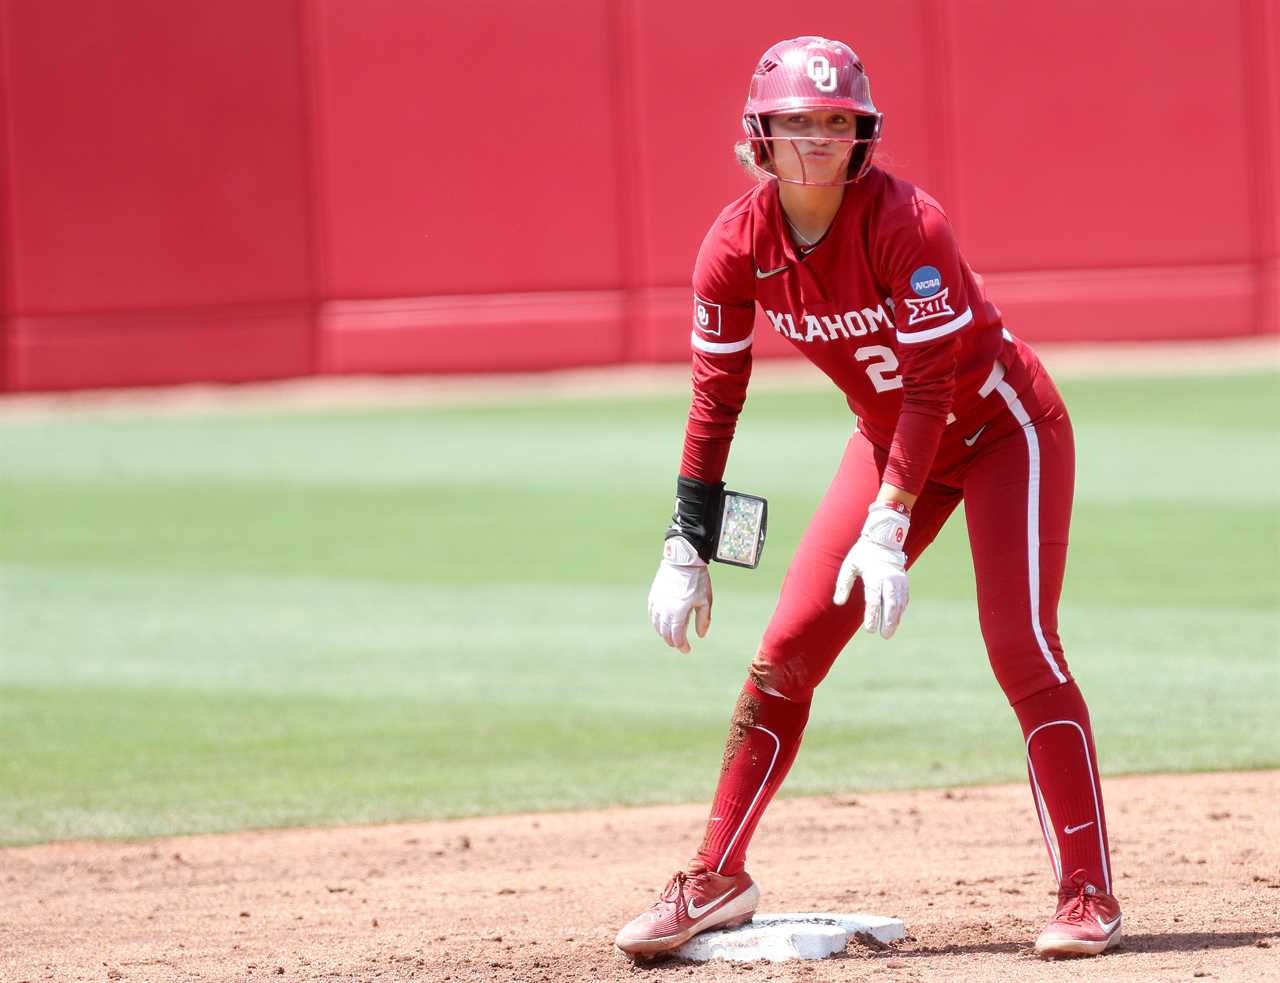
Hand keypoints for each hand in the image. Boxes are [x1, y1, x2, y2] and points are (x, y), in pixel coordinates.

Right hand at [648, 536, 712, 652]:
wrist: (683, 559)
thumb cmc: (697, 580)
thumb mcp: (705, 600)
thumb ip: (703, 620)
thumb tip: (700, 636)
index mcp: (678, 612)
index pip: (677, 636)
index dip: (682, 645)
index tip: (687, 650)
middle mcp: (665, 609)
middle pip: (665, 633)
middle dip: (672, 641)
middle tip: (680, 644)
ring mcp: (657, 602)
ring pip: (657, 624)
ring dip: (663, 633)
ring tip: (671, 636)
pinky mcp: (653, 596)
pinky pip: (652, 614)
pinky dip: (657, 622)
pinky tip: (662, 624)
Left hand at [832, 503, 909, 638]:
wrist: (883, 540)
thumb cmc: (863, 554)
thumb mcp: (849, 566)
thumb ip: (843, 584)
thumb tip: (838, 602)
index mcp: (874, 576)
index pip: (873, 599)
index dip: (872, 615)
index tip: (870, 629)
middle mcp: (889, 579)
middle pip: (890, 604)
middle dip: (888, 621)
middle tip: (884, 635)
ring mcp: (899, 580)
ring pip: (899, 603)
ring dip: (896, 618)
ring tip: (890, 632)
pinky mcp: (904, 581)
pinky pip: (904, 598)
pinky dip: (901, 609)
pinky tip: (896, 619)